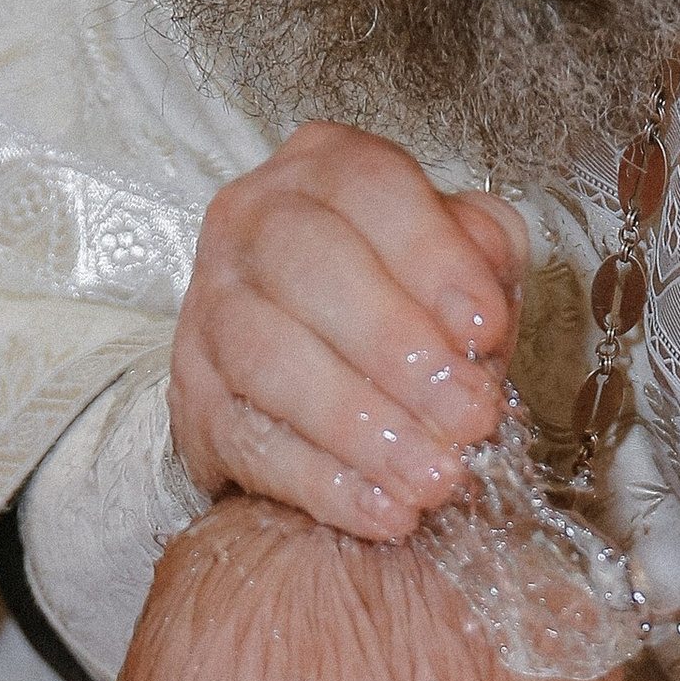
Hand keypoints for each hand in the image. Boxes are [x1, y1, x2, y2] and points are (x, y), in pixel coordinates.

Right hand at [169, 124, 526, 541]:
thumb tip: (482, 301)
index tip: (486, 329)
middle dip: (398, 351)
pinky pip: (249, 441)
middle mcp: (251, 220)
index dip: (433, 260)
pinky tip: (385, 511)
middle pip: (310, 269)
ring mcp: (209, 307)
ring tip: (434, 476)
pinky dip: (323, 484)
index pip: (371, 190)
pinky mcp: (193, 395)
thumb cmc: (400, 302)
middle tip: (469, 416)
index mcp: (325, 169)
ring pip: (269, 358)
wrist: (314, 372)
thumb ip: (483, 256)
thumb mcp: (457, 259)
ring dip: (361, 426)